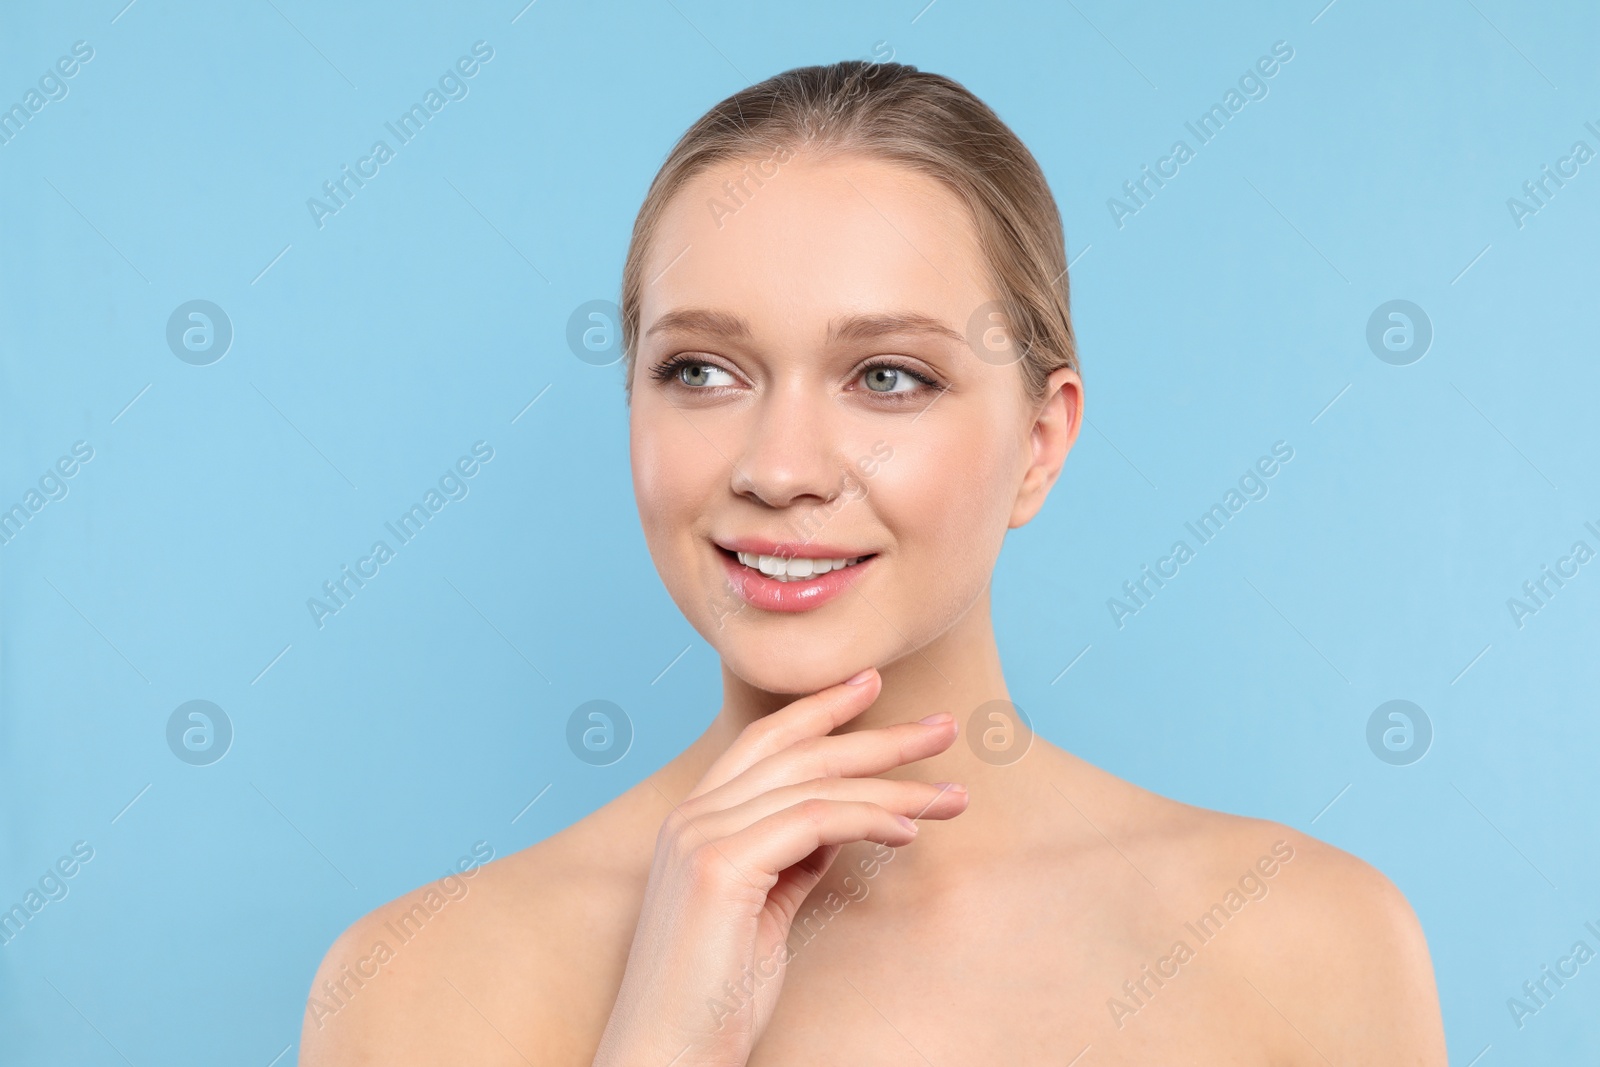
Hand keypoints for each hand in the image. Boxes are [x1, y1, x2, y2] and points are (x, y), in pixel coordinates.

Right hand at [591, 668, 966, 1065]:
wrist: (667, 1055)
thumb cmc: (714, 997)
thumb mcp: (763, 911)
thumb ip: (791, 859)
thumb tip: (838, 824)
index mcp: (694, 821)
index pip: (764, 742)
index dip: (820, 709)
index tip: (873, 686)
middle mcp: (690, 817)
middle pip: (798, 752)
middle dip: (878, 737)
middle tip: (945, 728)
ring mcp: (700, 837)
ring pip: (814, 784)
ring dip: (894, 783)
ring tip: (951, 794)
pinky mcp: (719, 867)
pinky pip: (814, 822)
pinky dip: (869, 818)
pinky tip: (909, 830)